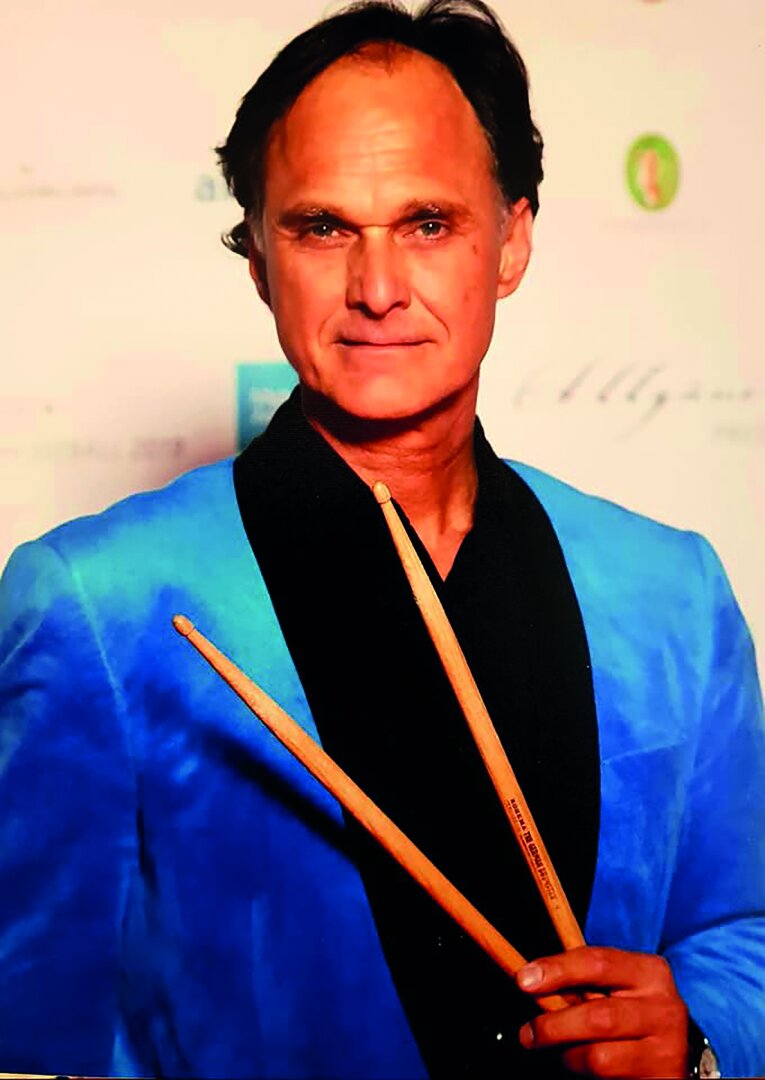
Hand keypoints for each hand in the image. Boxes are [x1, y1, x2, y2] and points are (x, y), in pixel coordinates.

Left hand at [515, 946, 688, 1077]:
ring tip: (563, 1052)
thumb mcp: (612, 986)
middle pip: (597, 1017)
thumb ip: (578, 982)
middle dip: (553, 1027)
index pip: (597, 962)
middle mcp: (664, 1008)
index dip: (556, 969)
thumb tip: (527, 980)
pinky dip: (586, 1075)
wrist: (672, 1050)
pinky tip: (586, 1067)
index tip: (522, 980)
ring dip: (569, 1056)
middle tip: (527, 1034)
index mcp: (649, 972)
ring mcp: (667, 1049)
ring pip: (599, 1058)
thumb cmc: (628, 1009)